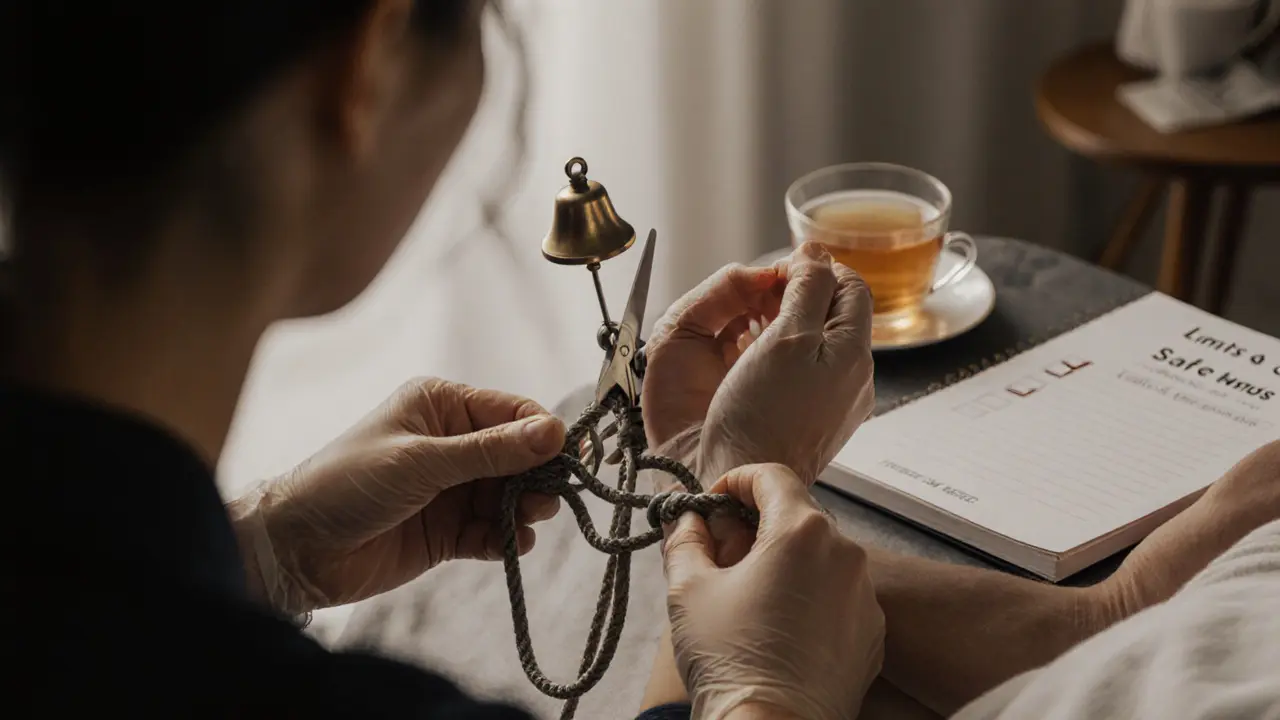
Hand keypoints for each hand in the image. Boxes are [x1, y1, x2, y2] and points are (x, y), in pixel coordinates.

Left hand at [227, 377, 565, 614]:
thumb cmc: (347, 484)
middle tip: (548, 499)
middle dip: (538, 477)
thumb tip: (556, 432)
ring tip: (528, 521)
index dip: (543, 435)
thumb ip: (492, 452)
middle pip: (519, 457)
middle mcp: (451, 443)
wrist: (297, 548)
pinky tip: (511, 544)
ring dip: (526, 509)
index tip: (569, 458)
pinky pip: (492, 531)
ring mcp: (451, 489)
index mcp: (442, 406)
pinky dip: (506, 538)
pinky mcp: (447, 531)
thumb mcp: (423, 462)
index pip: (512, 413)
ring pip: (510, 496)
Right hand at [642, 242, 873, 486]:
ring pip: (823, 342)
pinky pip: (811, 372)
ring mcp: (839, 401)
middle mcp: (856, 376)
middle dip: (802, 295)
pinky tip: (759, 364)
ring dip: (791, 325)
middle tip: (763, 299)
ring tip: (756, 330)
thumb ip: (807, 288)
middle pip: (839, 313)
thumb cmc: (759, 414)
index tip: (778, 273)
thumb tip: (816, 253)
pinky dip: (787, 356)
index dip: (816, 269)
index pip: (851, 286)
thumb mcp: (784, 336)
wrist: (745, 479)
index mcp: (854, 351)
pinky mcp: (819, 420)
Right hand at [663, 463, 884, 719]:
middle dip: (756, 526)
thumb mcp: (687, 589)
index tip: (711, 505)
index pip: (771, 477)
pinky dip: (809, 598)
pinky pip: (838, 597)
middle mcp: (845, 554)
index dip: (736, 482)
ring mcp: (865, 596)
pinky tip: (778, 628)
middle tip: (719, 555)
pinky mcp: (873, 634)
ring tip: (748, 598)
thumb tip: (690, 519)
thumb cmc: (729, 658)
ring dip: (785, 563)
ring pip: (820, 558)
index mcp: (802, 531)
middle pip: (797, 517)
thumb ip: (687, 539)